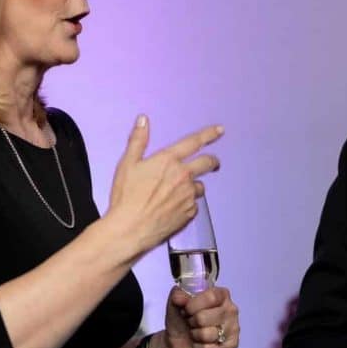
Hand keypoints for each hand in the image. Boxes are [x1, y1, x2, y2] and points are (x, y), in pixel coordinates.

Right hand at [106, 116, 222, 256]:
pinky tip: (173, 208)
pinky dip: (187, 204)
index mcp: (169, 160)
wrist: (130, 228)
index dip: (209, 134)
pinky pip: (193, 205)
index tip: (220, 130)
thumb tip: (143, 119)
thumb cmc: (126, 196)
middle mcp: (183, 176)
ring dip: (194, 185)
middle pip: (208, 163)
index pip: (194, 142)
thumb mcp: (127, 164)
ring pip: (200, 186)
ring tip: (180, 191)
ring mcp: (188, 196)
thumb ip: (138, 140)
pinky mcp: (189, 214)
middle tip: (213, 162)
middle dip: (213, 161)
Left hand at [160, 286, 239, 347]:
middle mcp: (231, 310)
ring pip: (206, 334)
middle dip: (192, 322)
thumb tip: (178, 297)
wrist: (177, 346)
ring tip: (196, 334)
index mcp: (221, 295)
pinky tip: (200, 346)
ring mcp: (233, 329)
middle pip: (204, 317)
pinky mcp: (232, 347)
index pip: (211, 297)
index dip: (193, 305)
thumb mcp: (174, 305)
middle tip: (191, 323)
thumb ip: (176, 296)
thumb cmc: (181, 322)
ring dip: (195, 336)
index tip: (186, 310)